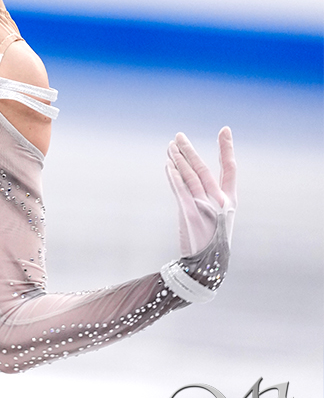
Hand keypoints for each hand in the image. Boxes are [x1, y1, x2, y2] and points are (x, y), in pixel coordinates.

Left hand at [166, 127, 236, 255]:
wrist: (207, 268)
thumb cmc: (209, 241)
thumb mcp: (213, 217)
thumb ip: (203, 196)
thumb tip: (184, 174)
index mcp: (229, 201)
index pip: (229, 169)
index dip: (226, 149)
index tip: (225, 130)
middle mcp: (219, 202)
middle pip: (203, 169)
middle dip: (190, 150)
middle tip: (179, 135)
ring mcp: (206, 207)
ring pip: (191, 176)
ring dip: (178, 159)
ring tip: (170, 145)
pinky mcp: (191, 214)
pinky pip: (181, 190)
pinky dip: (174, 176)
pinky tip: (168, 164)